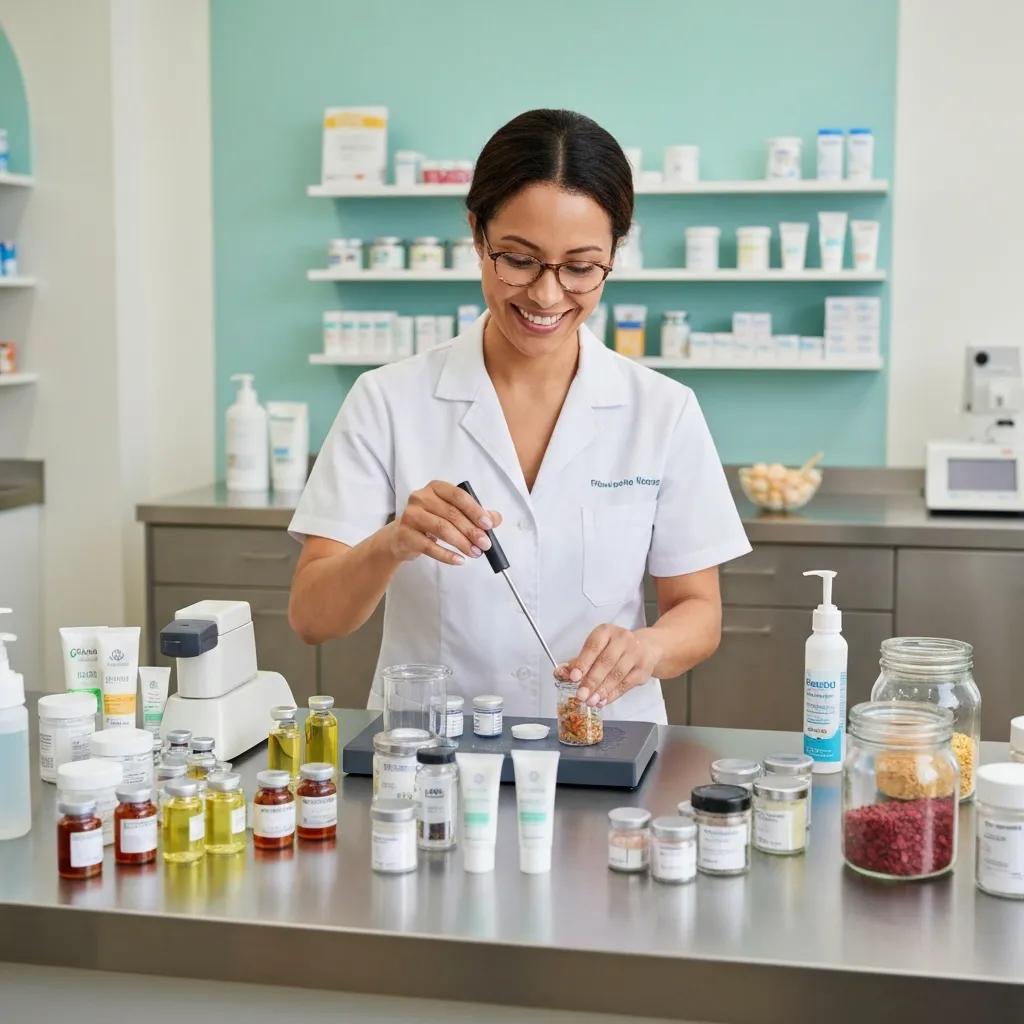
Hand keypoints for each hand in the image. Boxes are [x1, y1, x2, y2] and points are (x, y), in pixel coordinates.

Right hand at [387, 480, 501, 565]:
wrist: (400, 537)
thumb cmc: (430, 521)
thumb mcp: (452, 513)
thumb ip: (474, 514)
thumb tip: (496, 518)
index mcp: (436, 488)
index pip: (458, 496)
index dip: (475, 510)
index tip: (488, 525)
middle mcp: (421, 497)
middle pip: (452, 514)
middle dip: (472, 531)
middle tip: (485, 544)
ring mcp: (411, 515)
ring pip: (442, 529)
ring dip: (462, 543)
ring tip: (475, 553)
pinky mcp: (405, 534)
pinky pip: (429, 546)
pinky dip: (446, 555)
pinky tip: (459, 560)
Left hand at [555, 626, 661, 707]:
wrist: (647, 647)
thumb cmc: (616, 647)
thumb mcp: (597, 648)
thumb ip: (578, 661)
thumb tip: (560, 673)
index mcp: (606, 631)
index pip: (593, 647)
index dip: (583, 663)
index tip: (573, 677)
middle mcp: (622, 639)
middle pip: (606, 662)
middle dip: (591, 681)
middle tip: (580, 695)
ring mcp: (635, 653)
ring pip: (617, 675)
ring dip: (602, 690)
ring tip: (590, 701)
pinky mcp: (643, 669)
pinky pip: (626, 684)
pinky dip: (613, 694)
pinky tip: (603, 700)